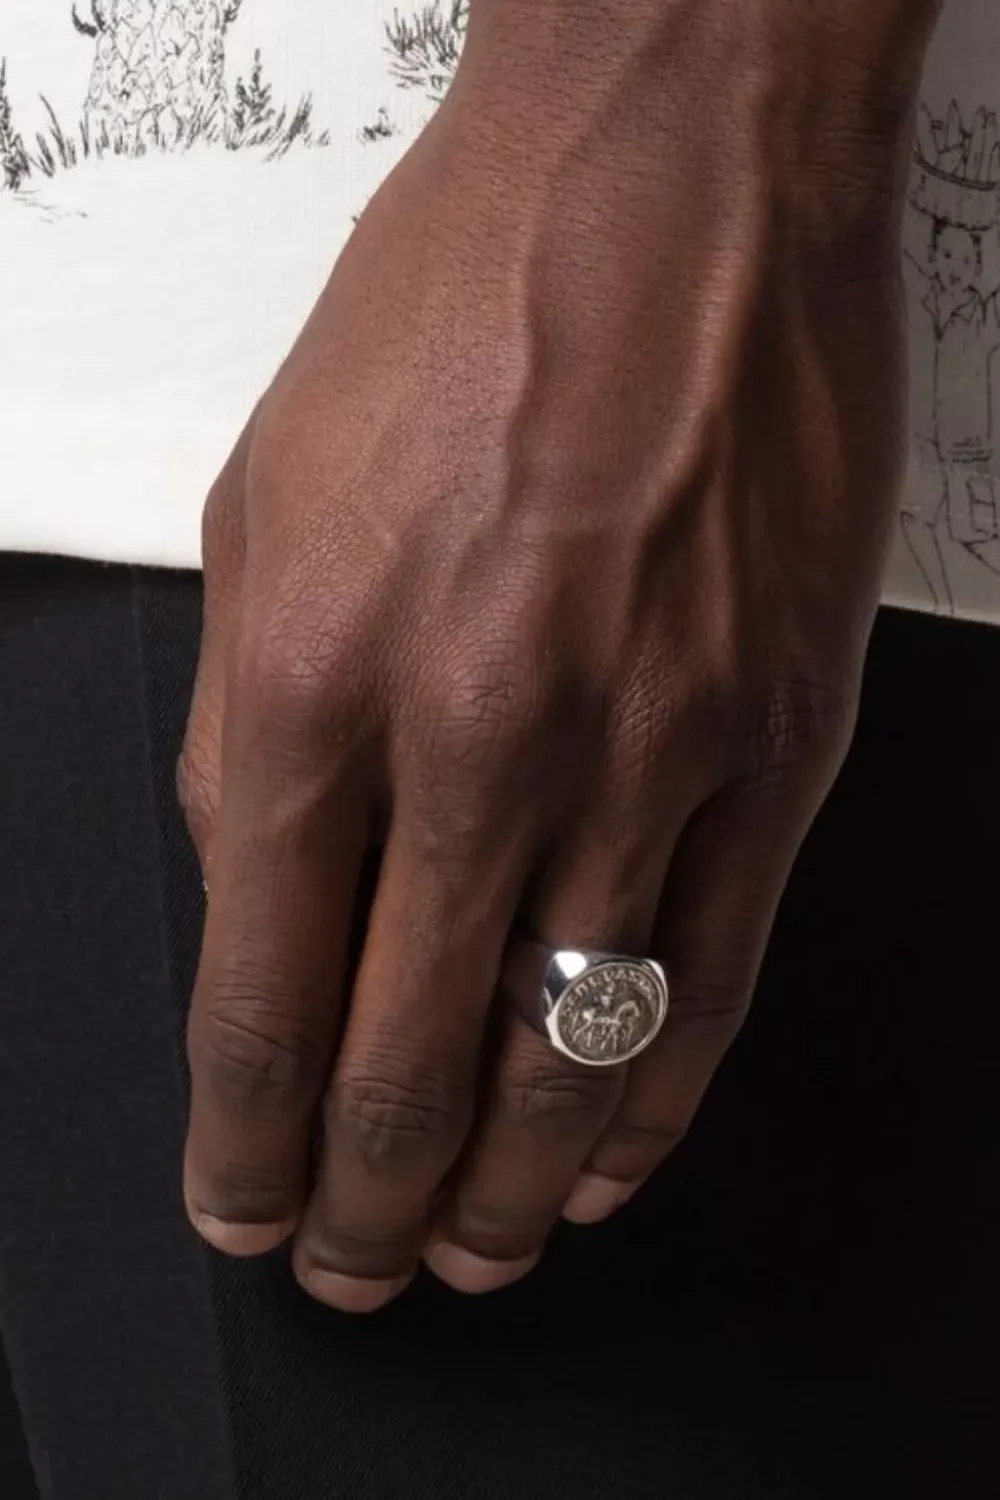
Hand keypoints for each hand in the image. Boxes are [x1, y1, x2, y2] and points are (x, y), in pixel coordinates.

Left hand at [178, 19, 913, 1310]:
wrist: (671, 179)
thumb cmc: (466, 310)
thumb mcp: (266, 505)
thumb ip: (249, 724)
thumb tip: (252, 886)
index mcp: (322, 671)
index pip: (256, 988)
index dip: (245, 1138)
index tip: (244, 1202)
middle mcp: (486, 734)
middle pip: (407, 1055)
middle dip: (365, 1198)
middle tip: (351, 1266)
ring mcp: (650, 749)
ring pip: (569, 1050)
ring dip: (510, 1185)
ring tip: (475, 1254)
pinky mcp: (778, 743)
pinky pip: (714, 976)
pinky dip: (654, 1096)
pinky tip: (611, 1154)